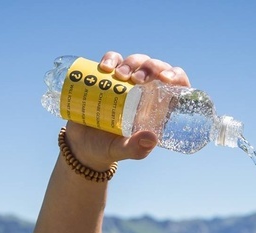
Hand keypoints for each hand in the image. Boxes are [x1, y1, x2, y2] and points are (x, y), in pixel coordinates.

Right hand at [64, 52, 190, 169]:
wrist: (79, 144)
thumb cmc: (106, 148)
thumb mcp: (122, 150)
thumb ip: (136, 149)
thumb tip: (152, 138)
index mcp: (156, 108)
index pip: (175, 86)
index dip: (176, 76)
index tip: (166, 79)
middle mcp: (144, 91)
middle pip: (156, 69)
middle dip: (150, 67)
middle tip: (137, 79)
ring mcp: (126, 82)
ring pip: (137, 61)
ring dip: (131, 62)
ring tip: (119, 75)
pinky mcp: (107, 76)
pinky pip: (114, 60)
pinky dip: (111, 58)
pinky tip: (105, 67)